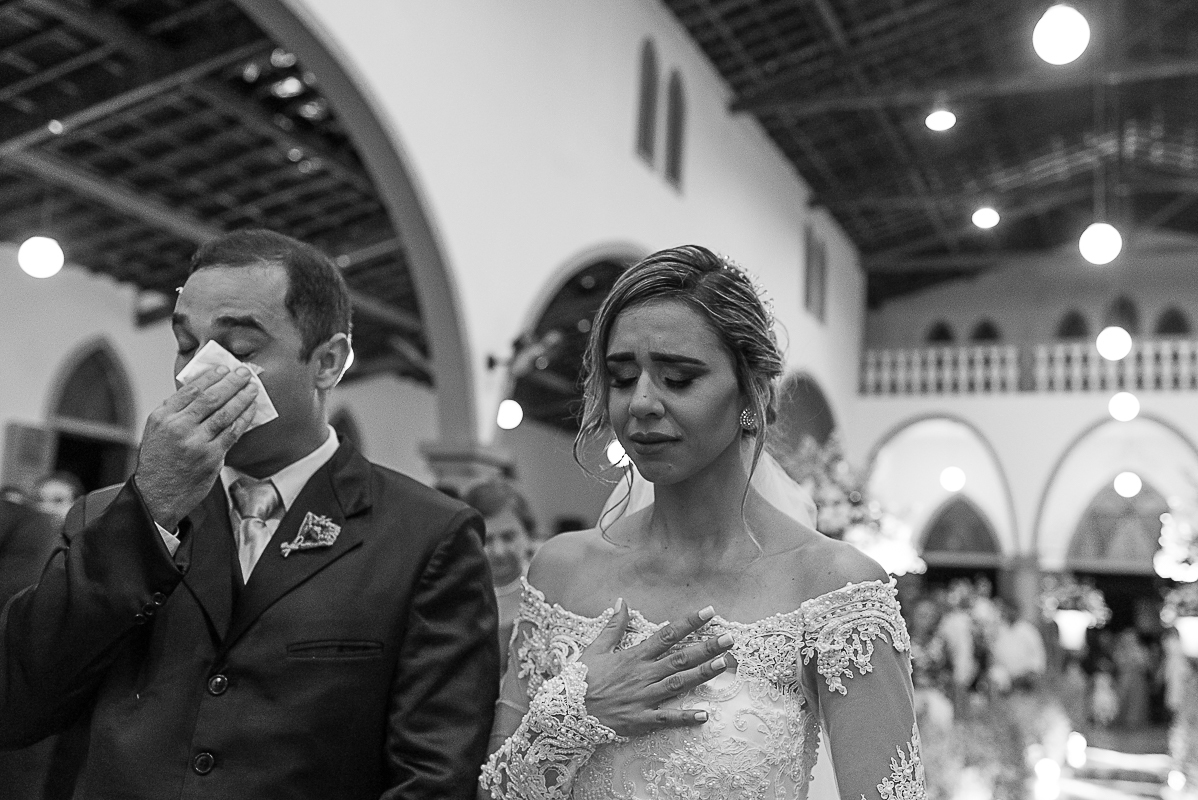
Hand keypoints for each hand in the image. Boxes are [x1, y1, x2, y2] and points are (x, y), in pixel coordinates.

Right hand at [133, 366, 258, 530]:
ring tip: (253, 387)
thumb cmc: (159, 461)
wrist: (157, 495)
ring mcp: (196, 443)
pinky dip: (245, 418)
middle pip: (211, 398)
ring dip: (242, 397)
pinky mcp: (212, 457)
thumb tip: (202, 387)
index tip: (224, 368)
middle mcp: (178, 428)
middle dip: (231, 382)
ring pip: (225, 413)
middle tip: (245, 372)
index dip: (212, 376)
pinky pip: (233, 432)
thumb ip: (175, 410)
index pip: (191, 389)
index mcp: (162, 417)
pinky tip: (251, 408)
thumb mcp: (156, 430)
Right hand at [579, 600, 734, 737]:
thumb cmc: (581, 679)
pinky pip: (666, 718)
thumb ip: (613, 626)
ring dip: (703, 674)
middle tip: (730, 639)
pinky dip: (685, 717)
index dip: (690, 622)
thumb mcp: (595, 648)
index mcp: (634, 656)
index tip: (710, 612)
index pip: (667, 634)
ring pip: (679, 683)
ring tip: (724, 665)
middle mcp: (643, 674)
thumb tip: (621, 601)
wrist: (566, 711)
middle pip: (680, 658)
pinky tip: (705, 715)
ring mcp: (644, 697)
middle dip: (707, 647)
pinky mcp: (641, 719)